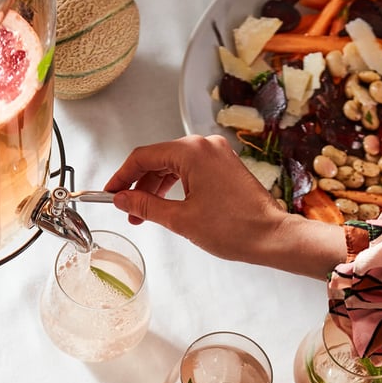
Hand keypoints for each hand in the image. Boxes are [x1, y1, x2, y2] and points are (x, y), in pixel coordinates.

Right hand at [105, 134, 346, 278]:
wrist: (271, 237)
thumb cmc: (233, 228)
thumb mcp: (180, 219)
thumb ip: (145, 205)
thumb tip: (122, 199)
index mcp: (192, 151)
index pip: (144, 156)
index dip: (122, 176)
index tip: (110, 193)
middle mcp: (205, 145)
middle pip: (158, 160)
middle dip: (139, 186)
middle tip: (127, 211)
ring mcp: (217, 154)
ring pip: (174, 166)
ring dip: (156, 189)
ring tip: (144, 215)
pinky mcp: (225, 166)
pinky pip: (191, 171)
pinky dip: (175, 187)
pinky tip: (166, 207)